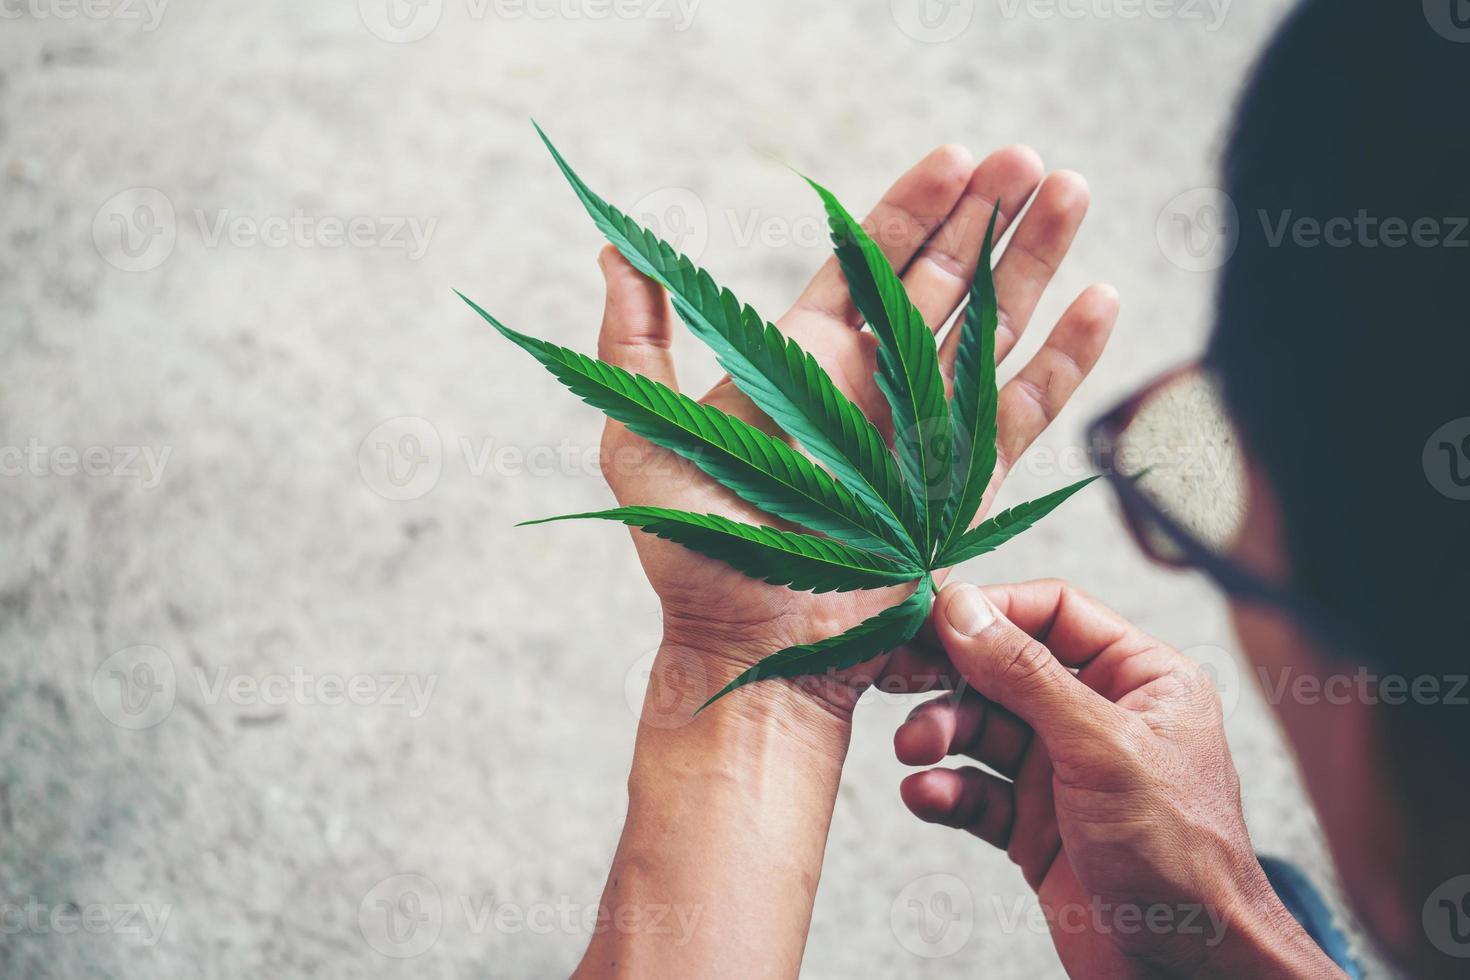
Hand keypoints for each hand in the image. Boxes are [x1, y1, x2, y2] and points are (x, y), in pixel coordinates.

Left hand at [594, 146, 1118, 719]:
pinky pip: (1022, 411)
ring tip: (1073, 193)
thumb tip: (616, 248)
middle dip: (986, 216)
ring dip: (1033, 261)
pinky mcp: (963, 489)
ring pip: (991, 329)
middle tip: (1029, 159)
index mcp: (806, 364)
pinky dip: (1065, 358)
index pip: (868, 265)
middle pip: (942, 282)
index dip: (912, 209)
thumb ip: (636, 340)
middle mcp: (872, 388)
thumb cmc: (690, 549)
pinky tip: (1100, 300)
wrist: (751, 644)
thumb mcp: (641, 434)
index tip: (956, 156)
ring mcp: (923, 434)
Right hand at [893, 580, 1344, 977]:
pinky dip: (946, 790)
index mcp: (1140, 678)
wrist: (1185, 968)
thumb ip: (1026, 674)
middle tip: (900, 677)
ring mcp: (1063, 771)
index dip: (993, 610)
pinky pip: (976, 790)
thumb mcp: (1100, 745)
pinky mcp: (1034, 823)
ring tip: (915, 748)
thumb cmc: (1179, 852)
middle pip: (1004, 670)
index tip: (933, 616)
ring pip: (981, 729)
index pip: (1054, 612)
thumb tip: (964, 609)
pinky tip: (926, 795)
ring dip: (940, 733)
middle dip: (952, 677)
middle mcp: (1099, 716)